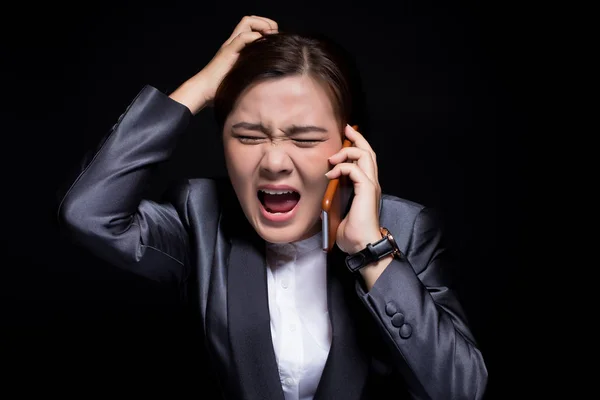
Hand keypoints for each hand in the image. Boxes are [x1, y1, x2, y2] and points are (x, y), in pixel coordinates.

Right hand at [169, 15, 277, 113]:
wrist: (204, 91)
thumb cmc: (222, 88)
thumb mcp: (243, 76)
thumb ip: (254, 70)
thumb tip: (272, 74)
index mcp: (237, 47)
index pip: (252, 26)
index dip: (266, 27)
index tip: (276, 40)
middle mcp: (233, 42)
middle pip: (250, 20)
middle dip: (266, 22)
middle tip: (274, 35)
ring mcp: (230, 45)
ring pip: (247, 22)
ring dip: (261, 25)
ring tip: (270, 37)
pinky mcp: (228, 52)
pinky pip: (242, 38)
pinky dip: (254, 37)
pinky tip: (261, 46)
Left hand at [325, 125, 382, 254]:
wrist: (363, 245)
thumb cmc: (352, 234)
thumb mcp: (339, 210)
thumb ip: (335, 198)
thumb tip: (322, 194)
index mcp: (367, 187)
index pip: (365, 160)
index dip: (357, 146)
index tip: (345, 138)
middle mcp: (371, 183)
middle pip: (368, 152)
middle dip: (356, 138)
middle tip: (346, 129)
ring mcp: (370, 186)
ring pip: (365, 156)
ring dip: (348, 152)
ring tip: (333, 156)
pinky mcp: (366, 191)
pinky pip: (355, 170)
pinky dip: (342, 167)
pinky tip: (331, 173)